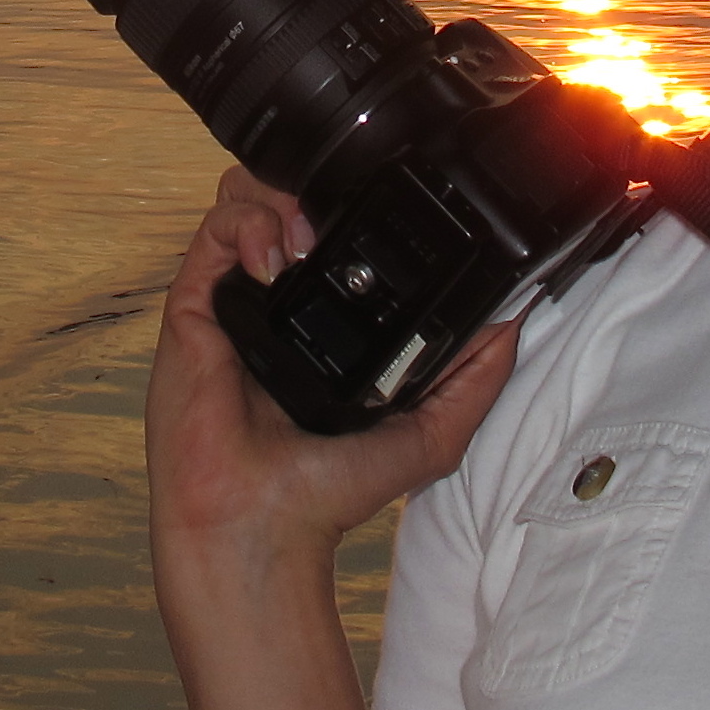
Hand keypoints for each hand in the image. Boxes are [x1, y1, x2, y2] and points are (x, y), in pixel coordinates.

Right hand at [146, 164, 520, 572]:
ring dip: (280, 197)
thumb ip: (475, 377)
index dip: (354, 206)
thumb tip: (515, 318)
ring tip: (306, 239)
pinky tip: (275, 260)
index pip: (332, 232)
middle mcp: (275, 302)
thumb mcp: (431, 433)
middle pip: (285, 199)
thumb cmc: (325, 492)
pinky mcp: (194, 305)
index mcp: (323, 321)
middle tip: (341, 220)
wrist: (262, 523)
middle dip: (314, 186)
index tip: (387, 209)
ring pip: (244, 198)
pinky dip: (248, 225)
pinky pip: (213, 231)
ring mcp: (233, 299)